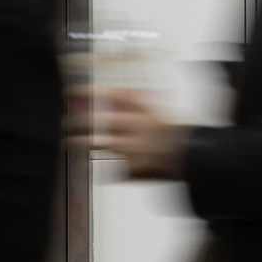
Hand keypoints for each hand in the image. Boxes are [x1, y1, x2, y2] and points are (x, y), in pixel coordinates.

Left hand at [68, 86, 189, 179]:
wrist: (197, 159)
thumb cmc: (181, 134)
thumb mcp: (159, 112)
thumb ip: (136, 103)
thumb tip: (112, 96)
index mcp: (141, 112)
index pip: (108, 96)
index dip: (86, 92)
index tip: (69, 91)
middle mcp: (134, 129)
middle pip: (96, 122)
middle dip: (75, 122)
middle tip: (64, 123)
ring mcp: (132, 151)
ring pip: (97, 145)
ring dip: (79, 143)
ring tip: (67, 142)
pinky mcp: (133, 170)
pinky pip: (109, 168)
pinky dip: (98, 166)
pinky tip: (88, 164)